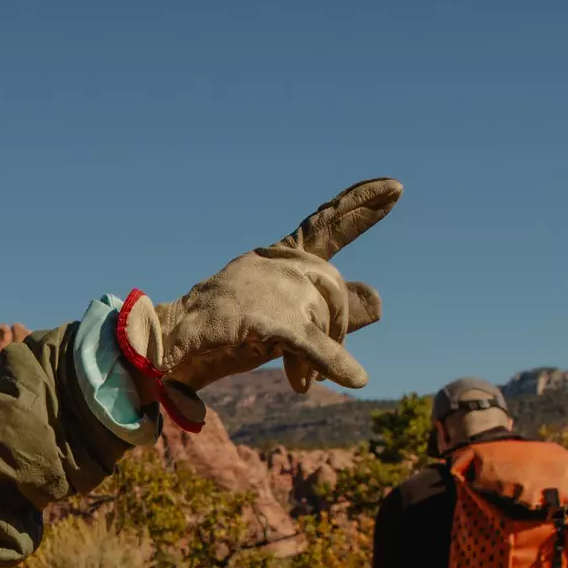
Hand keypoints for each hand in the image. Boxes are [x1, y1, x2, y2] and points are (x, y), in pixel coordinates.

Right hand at [119, 178, 396, 427]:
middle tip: (319, 365)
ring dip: (320, 355)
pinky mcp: (264, 318)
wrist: (172, 347)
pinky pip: (312, 342)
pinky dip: (334, 361)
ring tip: (300, 379)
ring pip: (322, 317)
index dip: (358, 207)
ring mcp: (268, 286)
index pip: (324, 226)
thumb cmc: (228, 333)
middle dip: (336, 326)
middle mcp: (273, 262)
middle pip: (331, 286)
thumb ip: (332, 311)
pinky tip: (354, 378)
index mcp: (277, 257)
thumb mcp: (288, 320)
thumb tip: (382, 300)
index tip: (395, 188)